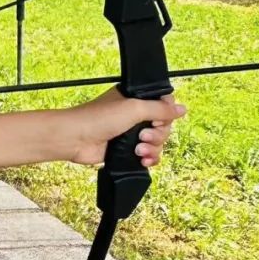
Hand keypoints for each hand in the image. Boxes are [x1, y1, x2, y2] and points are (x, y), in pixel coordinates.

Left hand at [66, 89, 184, 166]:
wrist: (76, 139)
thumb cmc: (98, 118)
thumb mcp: (134, 108)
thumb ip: (160, 109)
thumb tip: (182, 109)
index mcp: (136, 99)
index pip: (164, 106)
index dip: (166, 115)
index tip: (158, 120)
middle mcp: (134, 115)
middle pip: (164, 127)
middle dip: (158, 134)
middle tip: (143, 135)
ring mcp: (130, 133)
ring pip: (157, 143)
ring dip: (152, 148)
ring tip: (138, 150)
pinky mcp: (126, 150)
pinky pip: (148, 155)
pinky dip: (149, 159)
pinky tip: (142, 160)